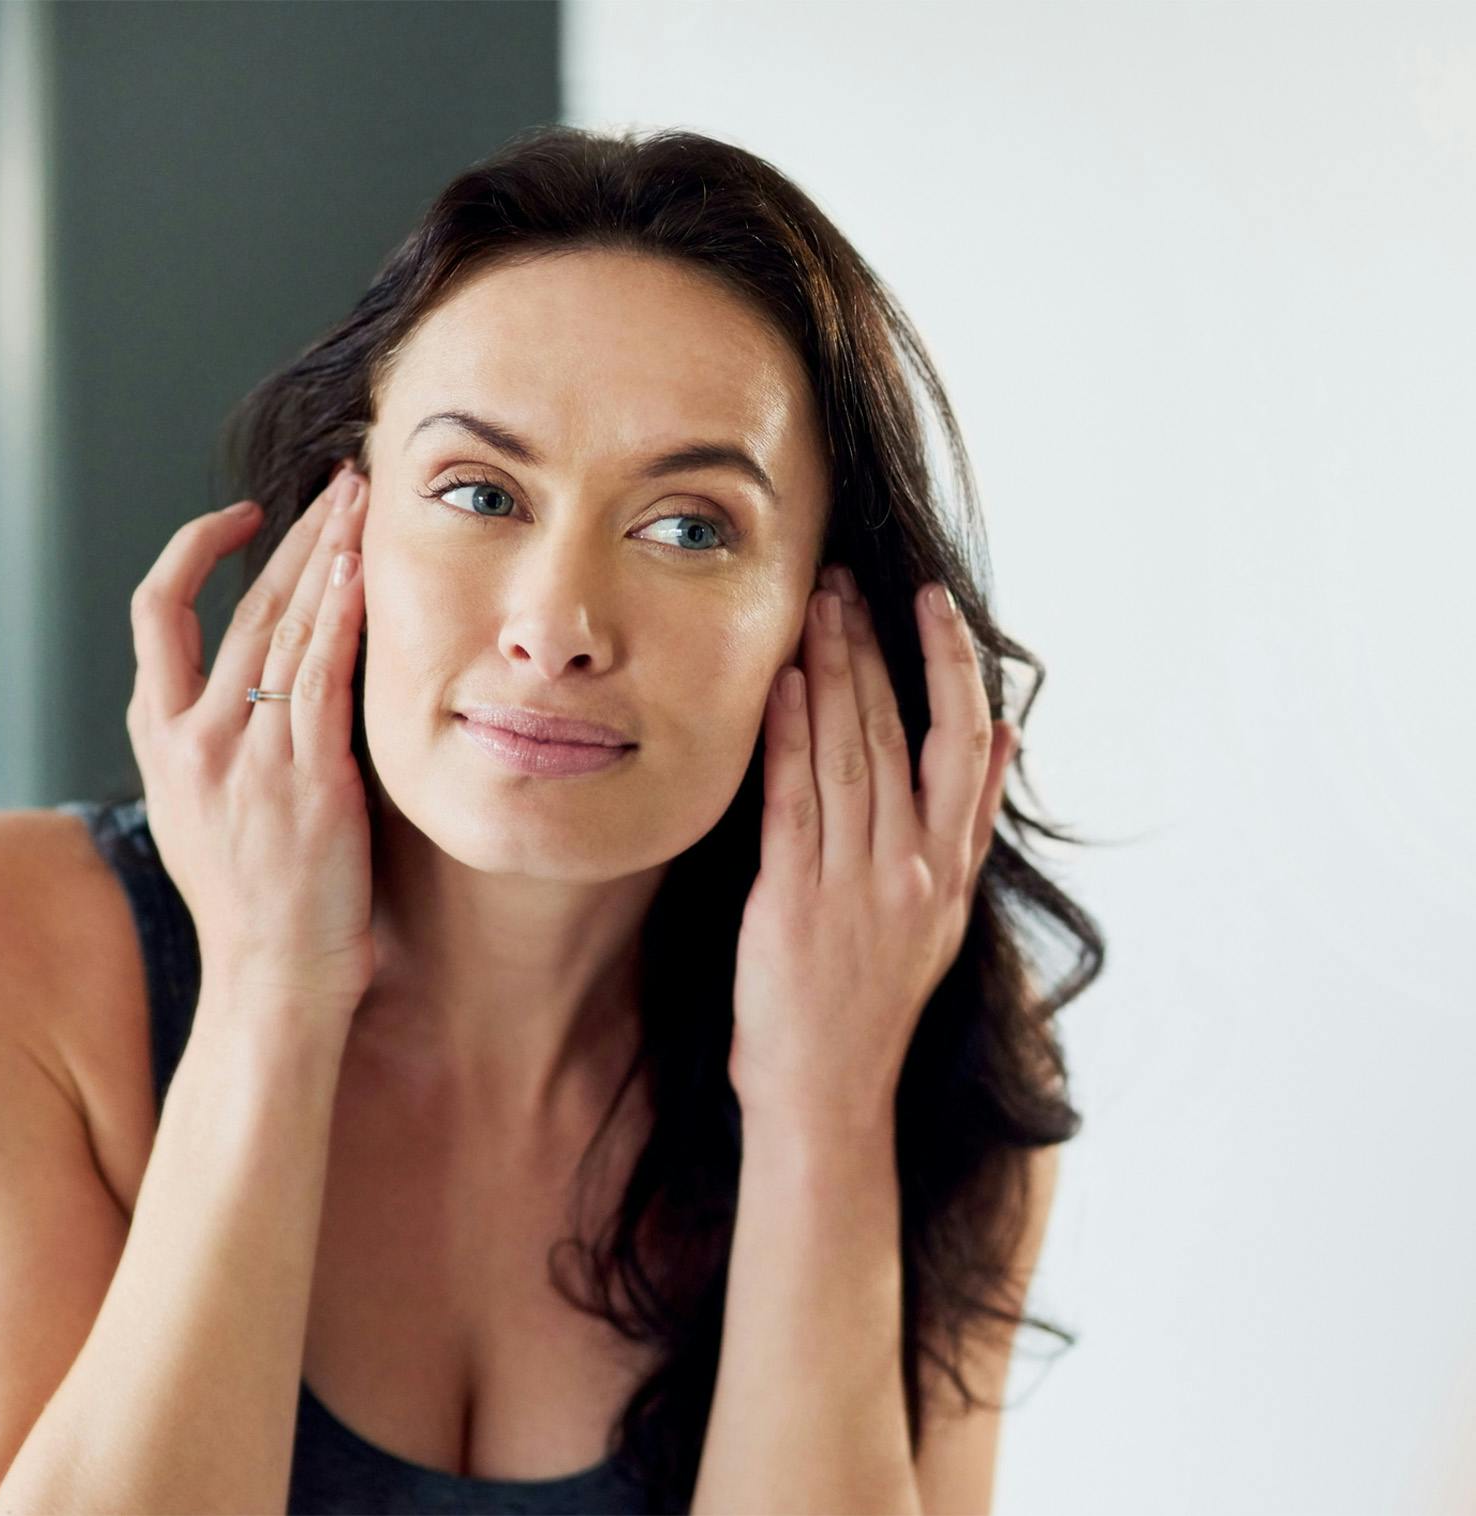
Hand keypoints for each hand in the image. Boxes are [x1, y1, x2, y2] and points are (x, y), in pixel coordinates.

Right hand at [126, 461, 373, 1032]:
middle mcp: (193, 738)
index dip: (194, 552)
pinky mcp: (306, 781)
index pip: (158, 615)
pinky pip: (322, 679)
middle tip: (340, 484)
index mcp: (161, 740)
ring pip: (284, 628)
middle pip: (241, 604)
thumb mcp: (201, 815)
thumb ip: (214, 746)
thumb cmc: (252, 907)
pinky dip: (340, 619)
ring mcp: (247, 758)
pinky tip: (363, 571)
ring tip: (364, 501)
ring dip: (329, 554)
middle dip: (296, 534)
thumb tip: (254, 692)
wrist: (270, 983)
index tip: (244, 517)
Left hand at [727, 565, 1019, 1128]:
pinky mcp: (795, 902)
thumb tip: (1009, 735)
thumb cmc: (874, 997)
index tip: (932, 603)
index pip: (965, 743)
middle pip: (897, 733)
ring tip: (816, 609)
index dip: (952, 665)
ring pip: (848, 754)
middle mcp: (912, 869)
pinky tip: (778, 686)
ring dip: (829, 675)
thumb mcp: (944, 912)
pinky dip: (787, 739)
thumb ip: (970, 821)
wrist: (827, 1091)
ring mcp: (855, 885)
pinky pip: (795, 803)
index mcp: (950, 867)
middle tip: (847, 582)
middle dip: (871, 649)